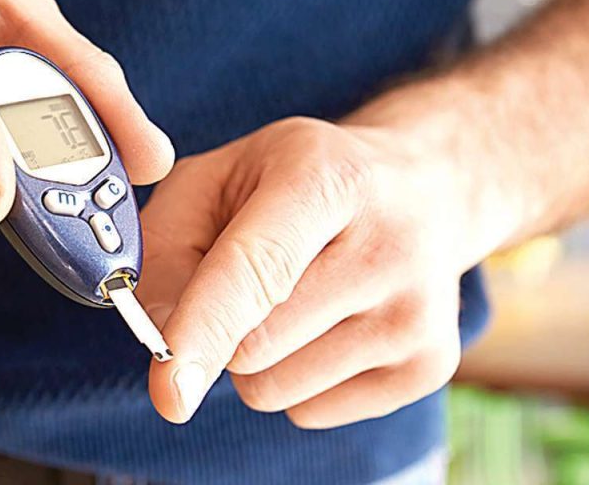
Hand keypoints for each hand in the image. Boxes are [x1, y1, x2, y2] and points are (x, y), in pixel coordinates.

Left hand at [138, 116, 481, 427]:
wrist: (423, 189)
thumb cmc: (298, 182)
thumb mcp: (219, 175)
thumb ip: (166, 243)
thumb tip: (158, 333)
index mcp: (327, 179)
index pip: (258, 270)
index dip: (205, 329)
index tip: (171, 390)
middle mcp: (388, 246)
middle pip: (252, 346)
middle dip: (220, 326)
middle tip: (254, 273)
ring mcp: (417, 314)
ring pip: (272, 389)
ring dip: (256, 357)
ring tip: (298, 294)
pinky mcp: (430, 367)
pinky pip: (308, 412)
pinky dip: (295, 379)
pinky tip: (330, 322)